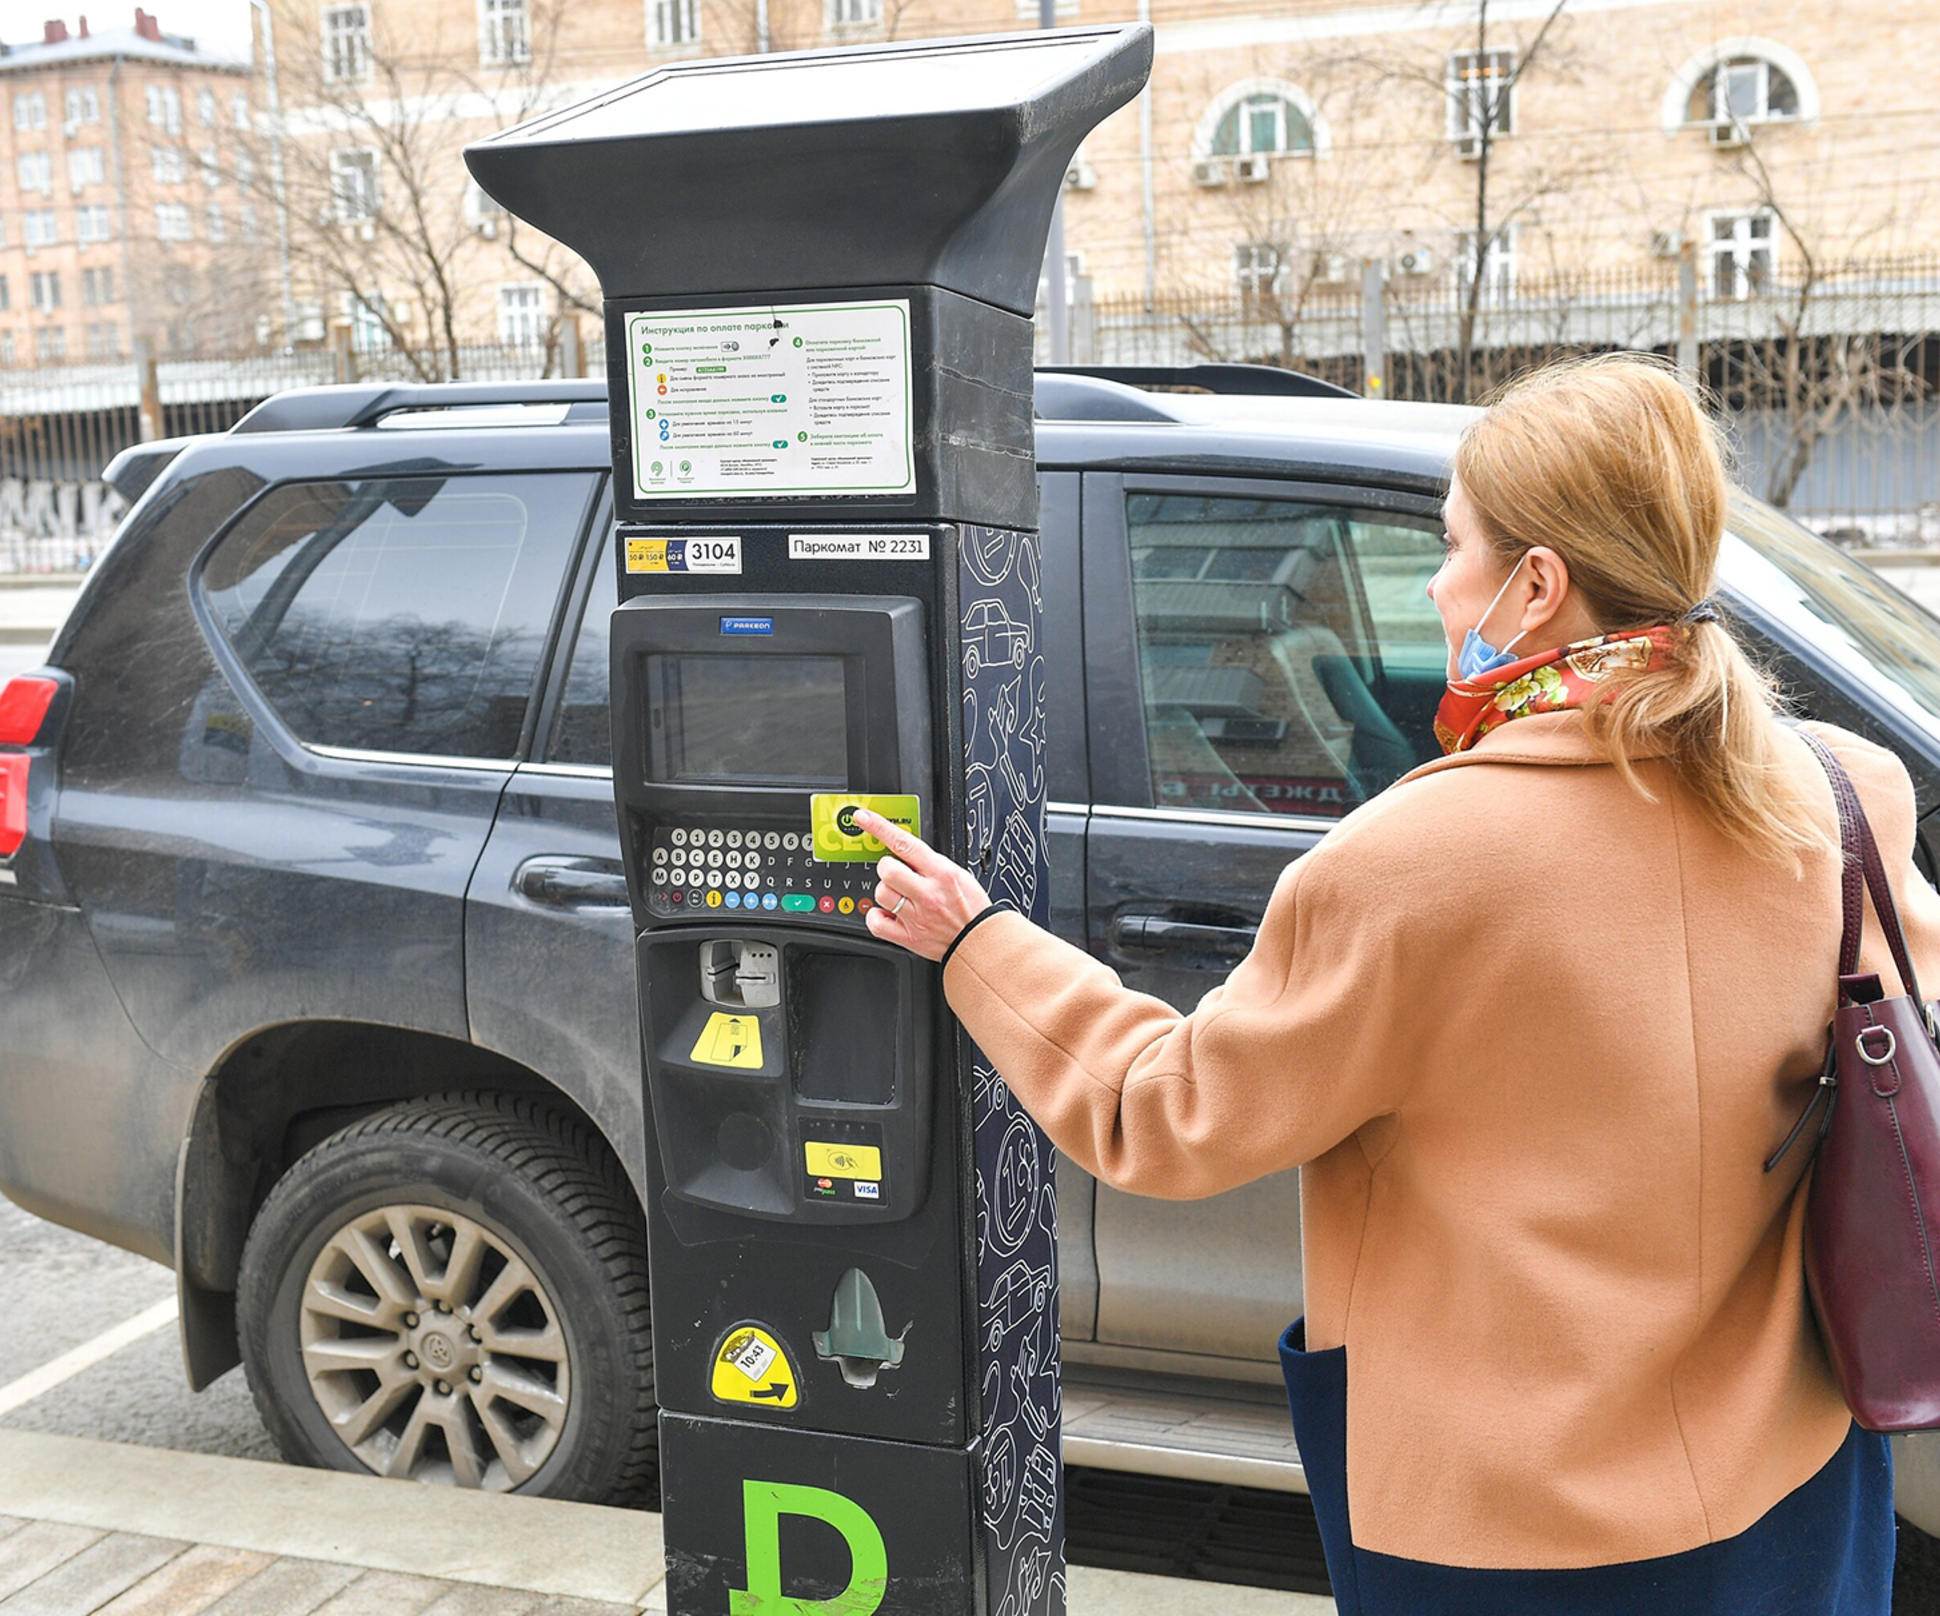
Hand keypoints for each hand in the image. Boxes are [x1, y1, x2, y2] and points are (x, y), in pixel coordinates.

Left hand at [855, 808, 991, 962]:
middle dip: (887, 868)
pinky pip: (876, 922)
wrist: (980, 941)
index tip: (863, 818)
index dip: (879, 827)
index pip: (905, 843)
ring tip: (900, 896)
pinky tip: (890, 914)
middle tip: (897, 874)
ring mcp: (916, 917)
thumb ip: (930, 863)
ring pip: (881, 894)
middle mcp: (928, 894)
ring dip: (885, 891)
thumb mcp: (957, 873)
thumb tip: (903, 850)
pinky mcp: (908, 937)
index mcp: (942, 873)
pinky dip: (878, 917)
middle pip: (887, 870)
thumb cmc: (971, 907)